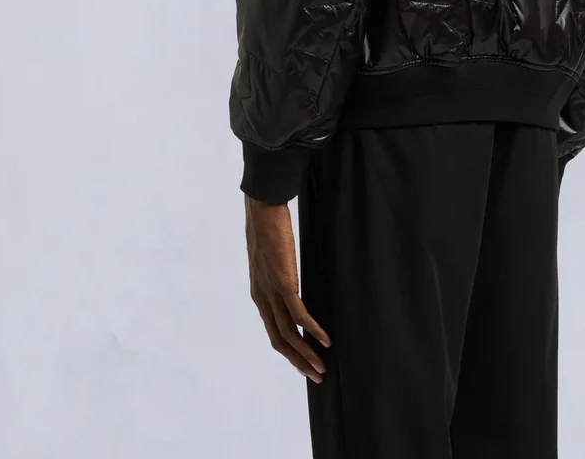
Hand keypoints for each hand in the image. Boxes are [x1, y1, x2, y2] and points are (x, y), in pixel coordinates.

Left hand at [245, 194, 331, 381]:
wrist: (261, 209)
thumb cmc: (268, 228)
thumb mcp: (270, 258)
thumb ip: (276, 273)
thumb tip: (288, 279)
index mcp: (259, 294)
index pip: (273, 332)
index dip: (289, 352)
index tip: (304, 364)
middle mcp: (262, 298)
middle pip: (279, 340)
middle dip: (298, 362)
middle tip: (316, 376)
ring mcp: (271, 291)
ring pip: (288, 333)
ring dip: (306, 353)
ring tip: (322, 367)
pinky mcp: (283, 281)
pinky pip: (298, 314)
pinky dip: (312, 330)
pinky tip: (325, 340)